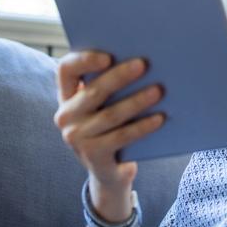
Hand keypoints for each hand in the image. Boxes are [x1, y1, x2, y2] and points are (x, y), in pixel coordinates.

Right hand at [53, 51, 165, 191]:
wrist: (109, 171)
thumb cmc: (110, 126)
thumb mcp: (104, 105)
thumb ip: (112, 84)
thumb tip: (142, 61)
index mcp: (67, 95)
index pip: (66, 70)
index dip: (84, 60)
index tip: (108, 56)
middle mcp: (66, 117)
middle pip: (93, 92)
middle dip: (119, 76)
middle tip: (144, 64)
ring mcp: (77, 139)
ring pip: (110, 116)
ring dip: (136, 101)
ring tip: (159, 91)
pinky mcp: (94, 158)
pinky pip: (122, 138)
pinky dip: (142, 127)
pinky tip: (160, 118)